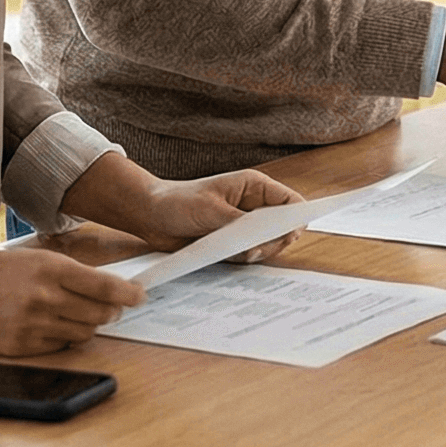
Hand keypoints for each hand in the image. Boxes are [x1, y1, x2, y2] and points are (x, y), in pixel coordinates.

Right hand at [0, 243, 144, 356]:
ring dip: (88, 326)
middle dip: (111, 312)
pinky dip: (64, 339)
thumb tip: (109, 290)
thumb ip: (71, 273)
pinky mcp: (20, 346)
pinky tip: (54, 327)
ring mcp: (32, 324)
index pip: (105, 287)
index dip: (129, 294)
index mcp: (51, 269)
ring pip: (83, 334)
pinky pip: (59, 348)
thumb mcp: (35, 259)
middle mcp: (45, 297)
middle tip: (112, 308)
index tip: (140, 296)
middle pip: (100, 314)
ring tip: (77, 315)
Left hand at [121, 168, 306, 261]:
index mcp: (254, 187)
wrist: (149, 215)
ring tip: (240, 252)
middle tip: (256, 249)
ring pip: (267, 244)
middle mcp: (252, 206)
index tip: (292, 234)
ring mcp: (243, 225)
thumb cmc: (177, 202)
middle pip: (282, 227)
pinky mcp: (231, 242)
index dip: (296, 218)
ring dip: (257, 252)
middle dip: (274, 241)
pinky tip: (226, 255)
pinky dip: (242, 259)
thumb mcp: (211, 210)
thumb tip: (263, 237)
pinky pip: (248, 254)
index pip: (289, 201)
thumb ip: (240, 223)